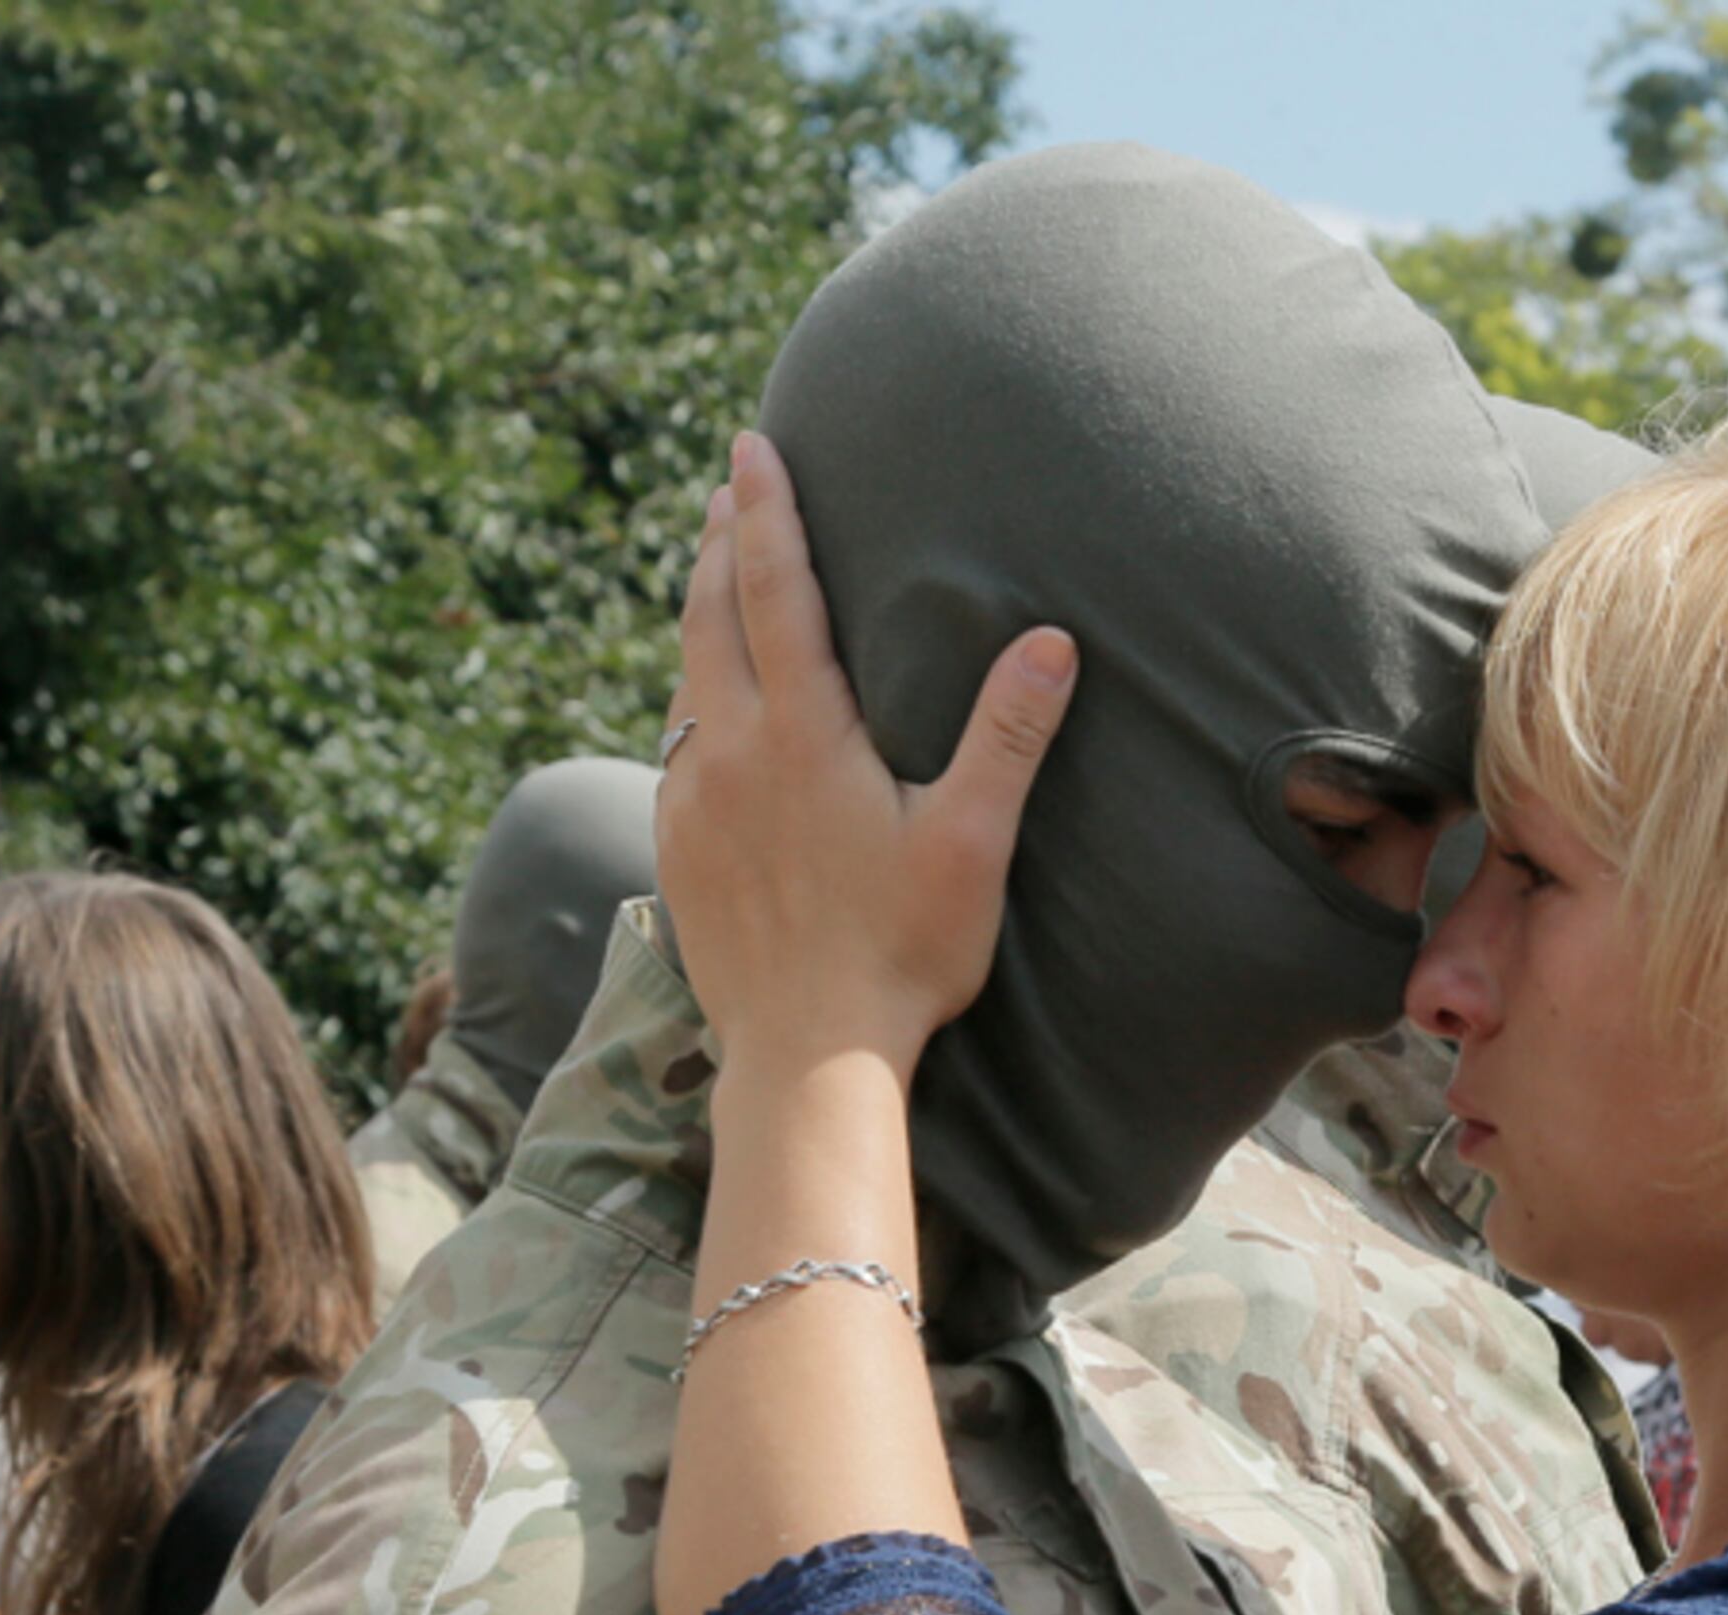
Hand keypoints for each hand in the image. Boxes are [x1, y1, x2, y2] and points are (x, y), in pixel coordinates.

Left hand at [651, 429, 1077, 1072]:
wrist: (805, 1056)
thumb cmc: (901, 953)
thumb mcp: (970, 844)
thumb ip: (1007, 737)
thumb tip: (1052, 640)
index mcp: (802, 735)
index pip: (776, 589)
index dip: (766, 510)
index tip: (753, 446)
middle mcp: (731, 752)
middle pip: (711, 614)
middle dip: (722, 540)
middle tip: (731, 484)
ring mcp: (692, 800)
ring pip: (684, 675)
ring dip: (699, 610)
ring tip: (714, 569)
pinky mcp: (676, 848)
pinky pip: (675, 744)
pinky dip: (690, 694)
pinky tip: (704, 702)